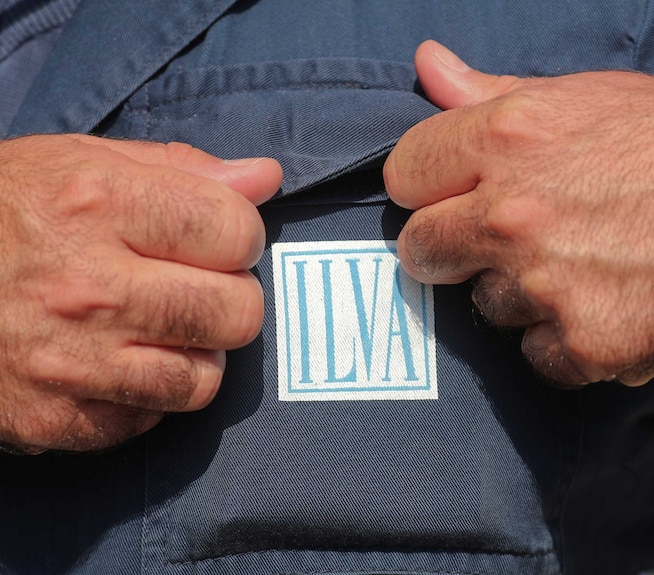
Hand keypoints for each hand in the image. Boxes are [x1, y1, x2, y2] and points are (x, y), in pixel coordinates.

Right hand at [0, 135, 281, 452]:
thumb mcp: (59, 157)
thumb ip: (171, 167)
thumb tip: (264, 179)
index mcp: (94, 201)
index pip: (236, 230)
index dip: (237, 234)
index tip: (213, 239)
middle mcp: (87, 285)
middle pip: (236, 312)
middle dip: (230, 298)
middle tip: (192, 288)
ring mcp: (68, 363)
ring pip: (204, 380)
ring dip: (195, 355)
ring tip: (156, 333)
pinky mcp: (49, 423)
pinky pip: (147, 422)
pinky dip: (145, 397)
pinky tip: (114, 368)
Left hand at [384, 40, 653, 386]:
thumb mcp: (585, 97)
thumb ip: (490, 92)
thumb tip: (426, 64)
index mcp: (508, 137)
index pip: (403, 173)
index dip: (426, 186)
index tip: (452, 192)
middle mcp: (512, 212)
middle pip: (420, 248)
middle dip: (450, 246)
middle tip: (502, 239)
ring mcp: (543, 283)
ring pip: (485, 304)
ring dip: (519, 293)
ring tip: (581, 265)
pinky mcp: (582, 342)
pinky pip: (537, 353)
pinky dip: (566, 340)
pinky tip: (607, 306)